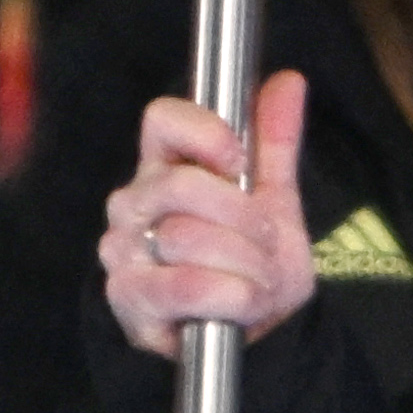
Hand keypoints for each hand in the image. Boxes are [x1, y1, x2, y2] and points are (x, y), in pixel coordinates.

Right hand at [101, 75, 313, 355]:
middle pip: (183, 184)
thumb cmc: (249, 258)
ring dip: (243, 263)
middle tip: (266, 241)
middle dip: (243, 218)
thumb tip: (289, 80)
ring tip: (258, 279)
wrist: (247, 331)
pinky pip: (184, 286)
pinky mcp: (127, 296)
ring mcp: (123, 248)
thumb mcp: (273, 200)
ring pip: (185, 237)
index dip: (205, 132)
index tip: (239, 161)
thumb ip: (276, 144)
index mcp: (164, 164)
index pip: (163, 119)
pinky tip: (241, 303)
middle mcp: (133, 201)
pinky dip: (229, 295)